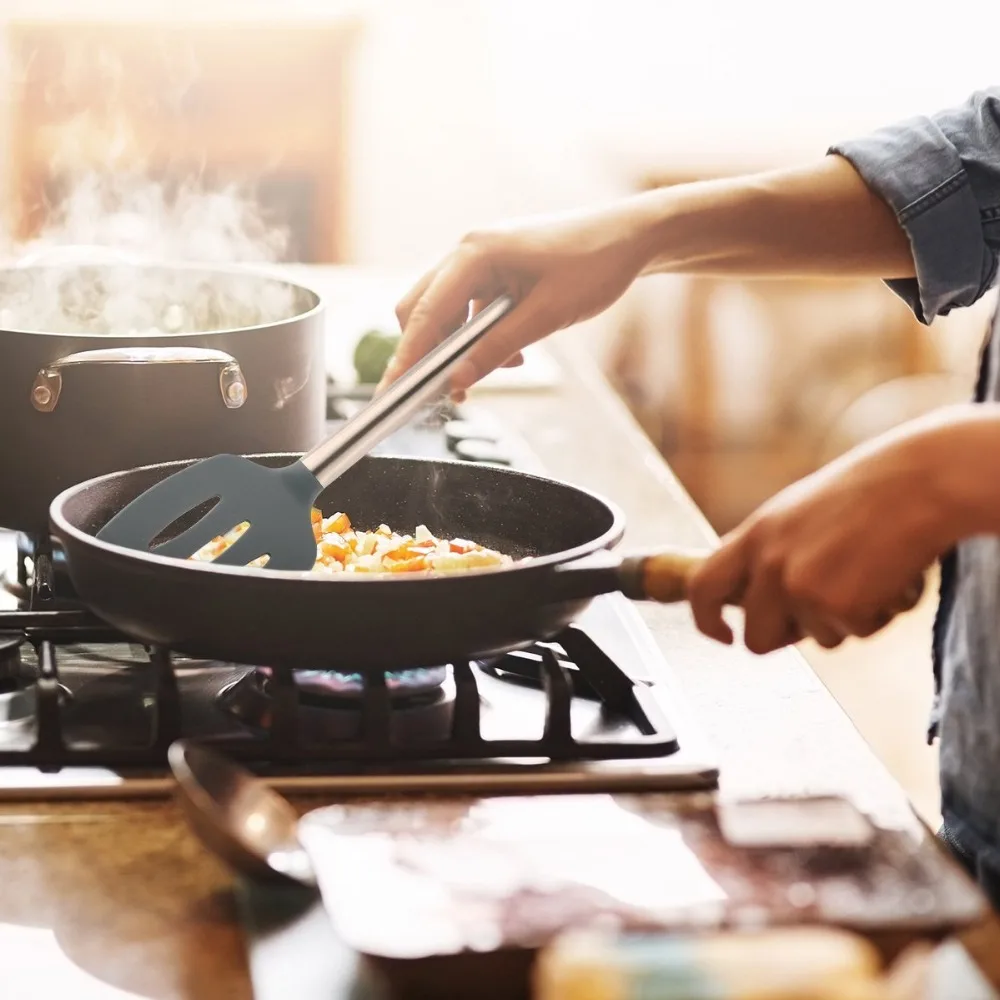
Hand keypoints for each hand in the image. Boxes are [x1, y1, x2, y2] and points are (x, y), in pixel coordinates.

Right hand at [378, 201, 653, 397]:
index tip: (392, 390)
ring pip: (445, 311)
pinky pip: (469, 307)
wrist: (629, 239)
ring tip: (504, 367)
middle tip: (450, 390)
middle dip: (431, 352)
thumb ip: (496, 350)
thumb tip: (457, 381)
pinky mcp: (494, 268)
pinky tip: (513, 351)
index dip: (406, 356)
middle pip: (421, 309)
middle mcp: (468, 251)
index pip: (423, 313)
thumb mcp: (545, 318)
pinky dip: (480, 335)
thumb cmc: (594, 266)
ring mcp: (479, 258)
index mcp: (475, 254)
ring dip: (462, 346)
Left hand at [686, 414, 968, 654]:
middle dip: (787, 638)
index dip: (705, 620)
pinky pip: (857, 633)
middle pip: (756, 638)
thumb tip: (755, 599)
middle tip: (825, 611)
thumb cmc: (869, 493)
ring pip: (817, 639)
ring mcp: (800, 588)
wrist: (920, 482)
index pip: (703, 587)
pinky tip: (891, 575)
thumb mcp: (796, 514)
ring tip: (869, 571)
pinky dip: (879, 615)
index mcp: (754, 535)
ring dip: (846, 618)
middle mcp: (769, 564)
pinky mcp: (839, 607)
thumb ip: (771, 553)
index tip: (722, 635)